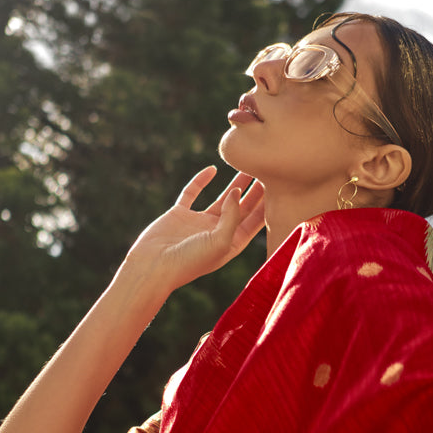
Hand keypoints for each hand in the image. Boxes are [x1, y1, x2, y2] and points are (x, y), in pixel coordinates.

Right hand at [119, 167, 264, 297]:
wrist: (152, 267)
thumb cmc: (189, 261)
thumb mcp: (220, 241)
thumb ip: (233, 216)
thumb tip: (238, 190)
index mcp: (231, 244)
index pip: (255, 222)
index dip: (267, 205)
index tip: (279, 186)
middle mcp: (217, 233)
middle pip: (242, 208)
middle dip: (255, 191)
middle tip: (268, 170)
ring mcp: (198, 223)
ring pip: (221, 198)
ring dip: (234, 183)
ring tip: (247, 165)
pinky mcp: (180, 214)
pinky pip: (192, 193)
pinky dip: (201, 181)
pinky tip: (212, 169)